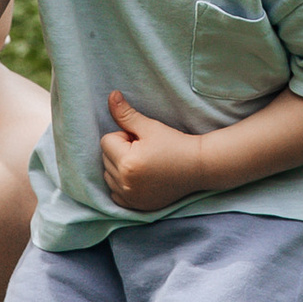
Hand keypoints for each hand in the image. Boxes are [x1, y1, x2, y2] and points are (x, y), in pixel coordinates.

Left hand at [100, 95, 206, 214]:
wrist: (197, 167)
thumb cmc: (175, 143)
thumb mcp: (150, 126)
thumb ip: (126, 114)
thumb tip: (111, 95)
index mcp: (127, 163)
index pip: (106, 141)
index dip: (124, 136)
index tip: (143, 140)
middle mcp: (125, 183)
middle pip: (105, 158)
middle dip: (121, 151)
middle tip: (145, 151)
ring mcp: (130, 198)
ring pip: (108, 175)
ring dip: (120, 167)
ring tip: (144, 164)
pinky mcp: (136, 206)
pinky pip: (115, 193)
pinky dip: (123, 185)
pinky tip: (141, 178)